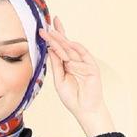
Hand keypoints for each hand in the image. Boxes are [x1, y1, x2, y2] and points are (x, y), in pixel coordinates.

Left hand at [38, 16, 114, 135]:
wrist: (84, 110)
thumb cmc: (72, 98)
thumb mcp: (59, 80)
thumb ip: (56, 65)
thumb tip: (51, 49)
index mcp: (67, 65)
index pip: (59, 49)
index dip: (53, 39)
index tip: (44, 30)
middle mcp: (75, 62)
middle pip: (65, 45)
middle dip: (57, 35)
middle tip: (47, 26)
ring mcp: (84, 63)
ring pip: (72, 49)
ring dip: (63, 40)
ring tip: (53, 33)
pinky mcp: (92, 67)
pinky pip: (83, 55)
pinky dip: (76, 50)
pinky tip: (69, 43)